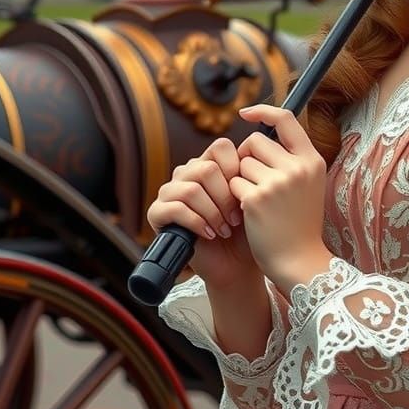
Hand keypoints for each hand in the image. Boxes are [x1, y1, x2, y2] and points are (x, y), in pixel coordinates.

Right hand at [146, 137, 259, 291]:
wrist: (235, 262)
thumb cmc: (247, 227)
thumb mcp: (252, 194)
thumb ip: (247, 172)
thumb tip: (251, 157)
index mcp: (210, 161)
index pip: (221, 146)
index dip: (237, 169)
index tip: (245, 193)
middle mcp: (187, 172)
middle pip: (207, 169)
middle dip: (225, 197)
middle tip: (235, 218)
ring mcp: (170, 191)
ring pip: (192, 190)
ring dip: (213, 212)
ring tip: (224, 228)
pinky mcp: (157, 212)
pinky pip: (175, 208)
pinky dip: (197, 222)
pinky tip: (209, 233)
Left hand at [233, 104, 329, 287]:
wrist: (299, 261)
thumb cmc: (299, 224)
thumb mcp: (308, 185)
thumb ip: (291, 160)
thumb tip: (259, 137)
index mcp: (312, 160)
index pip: (286, 119)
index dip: (263, 111)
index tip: (245, 113)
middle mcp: (297, 167)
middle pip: (254, 142)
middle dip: (247, 159)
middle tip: (255, 182)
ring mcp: (276, 182)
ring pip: (241, 164)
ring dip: (240, 180)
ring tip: (256, 201)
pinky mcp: (256, 199)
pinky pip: (232, 184)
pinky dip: (233, 197)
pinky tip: (246, 213)